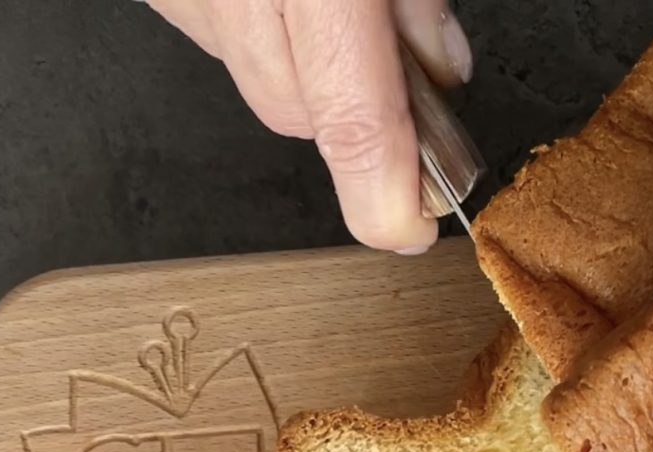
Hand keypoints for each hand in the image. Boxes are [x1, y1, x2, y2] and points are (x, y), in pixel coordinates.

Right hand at [145, 0, 472, 252]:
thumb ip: (414, 4)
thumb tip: (438, 75)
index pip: (354, 128)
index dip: (388, 201)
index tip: (412, 229)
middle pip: (296, 117)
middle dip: (353, 111)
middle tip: (398, 66)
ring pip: (253, 80)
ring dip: (303, 68)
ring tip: (325, 3)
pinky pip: (214, 36)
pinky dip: (255, 29)